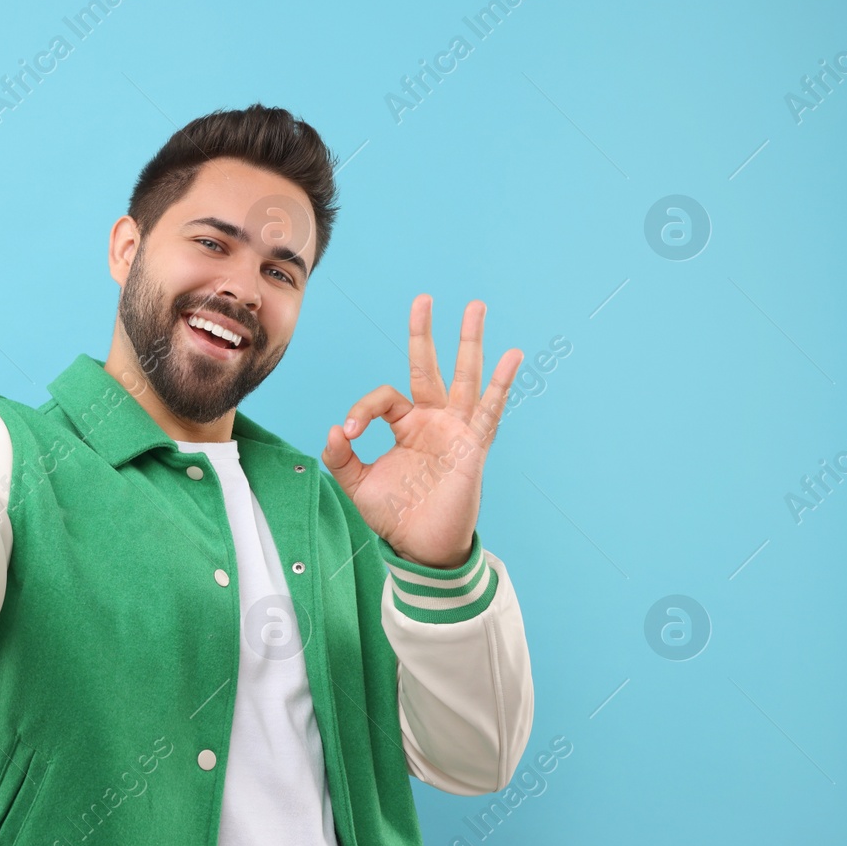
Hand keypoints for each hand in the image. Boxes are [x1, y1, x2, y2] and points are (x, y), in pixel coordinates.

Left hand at [320, 295, 521, 568]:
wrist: (421, 547)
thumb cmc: (394, 515)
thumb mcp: (357, 484)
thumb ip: (341, 457)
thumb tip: (334, 430)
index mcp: (406, 426)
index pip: (385, 398)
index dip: (363, 408)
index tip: (350, 432)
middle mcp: (433, 421)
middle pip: (428, 367)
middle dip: (424, 334)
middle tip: (423, 298)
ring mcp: (456, 430)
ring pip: (464, 377)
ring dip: (469, 342)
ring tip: (475, 306)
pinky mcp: (473, 446)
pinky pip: (489, 410)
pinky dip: (501, 383)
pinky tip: (512, 356)